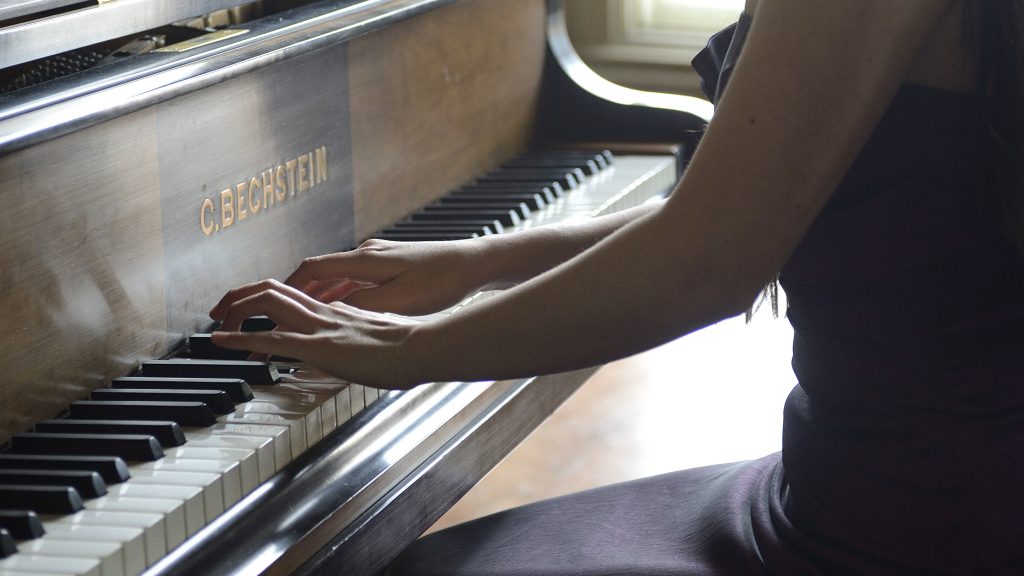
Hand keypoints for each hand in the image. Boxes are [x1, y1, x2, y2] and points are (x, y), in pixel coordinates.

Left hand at [209, 279, 419, 388]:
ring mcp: (321, 327)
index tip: (248, 310)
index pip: (293, 295)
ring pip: (267, 304)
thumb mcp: (377, 340)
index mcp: (338, 310)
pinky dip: (240, 338)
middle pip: (272, 290)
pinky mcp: (320, 346)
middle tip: (219, 312)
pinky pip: (272, 338)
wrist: (423, 348)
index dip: (265, 298)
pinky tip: (221, 343)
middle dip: (240, 297)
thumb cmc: (409, 348)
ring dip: (234, 311)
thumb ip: (360, 339)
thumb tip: (353, 348)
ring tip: (214, 325)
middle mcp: (325, 312)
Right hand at [281, 238, 485, 315]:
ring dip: (321, 297)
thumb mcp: (401, 300)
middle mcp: (368, 254)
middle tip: (279, 313)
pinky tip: (343, 311)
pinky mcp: (392, 265)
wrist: (475, 263)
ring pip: (338, 278)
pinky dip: (342, 295)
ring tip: (305, 318)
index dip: (289, 286)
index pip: (313, 269)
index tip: (269, 303)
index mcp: (365, 259)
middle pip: (320, 272)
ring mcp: (380, 258)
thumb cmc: (445, 279)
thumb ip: (364, 305)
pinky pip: (355, 280)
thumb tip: (334, 312)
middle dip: (297, 293)